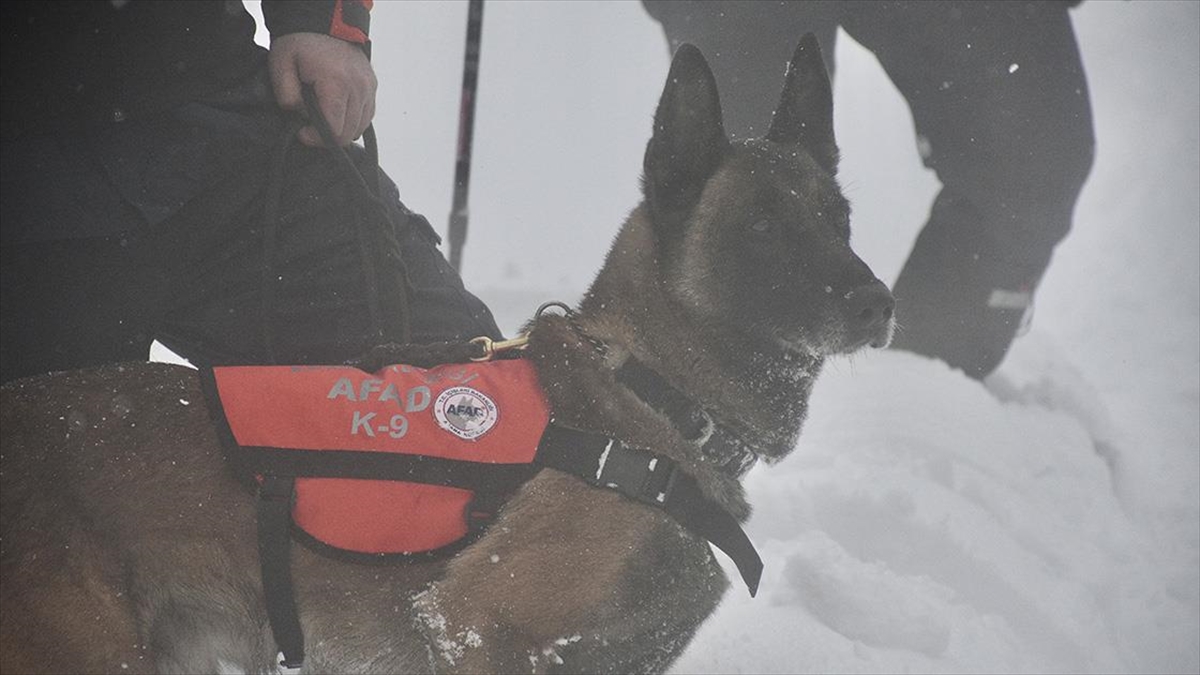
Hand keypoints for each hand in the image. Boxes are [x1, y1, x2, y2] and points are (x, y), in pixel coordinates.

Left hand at [268, 32, 377, 146]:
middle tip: (309, 126)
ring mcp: (369, 87)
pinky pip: (366, 116)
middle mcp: (359, 88)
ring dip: (340, 129)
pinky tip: (336, 113)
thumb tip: (301, 117)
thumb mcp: (281, 65)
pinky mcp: (372, 87)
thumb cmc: (302, 42)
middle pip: (348, 133)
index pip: (334, 130)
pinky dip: (351, 120)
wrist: (326, 22)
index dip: (317, 138)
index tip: (302, 132)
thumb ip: (287, 96)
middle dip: (326, 136)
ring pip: (359, 128)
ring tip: (322, 118)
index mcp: (337, 83)